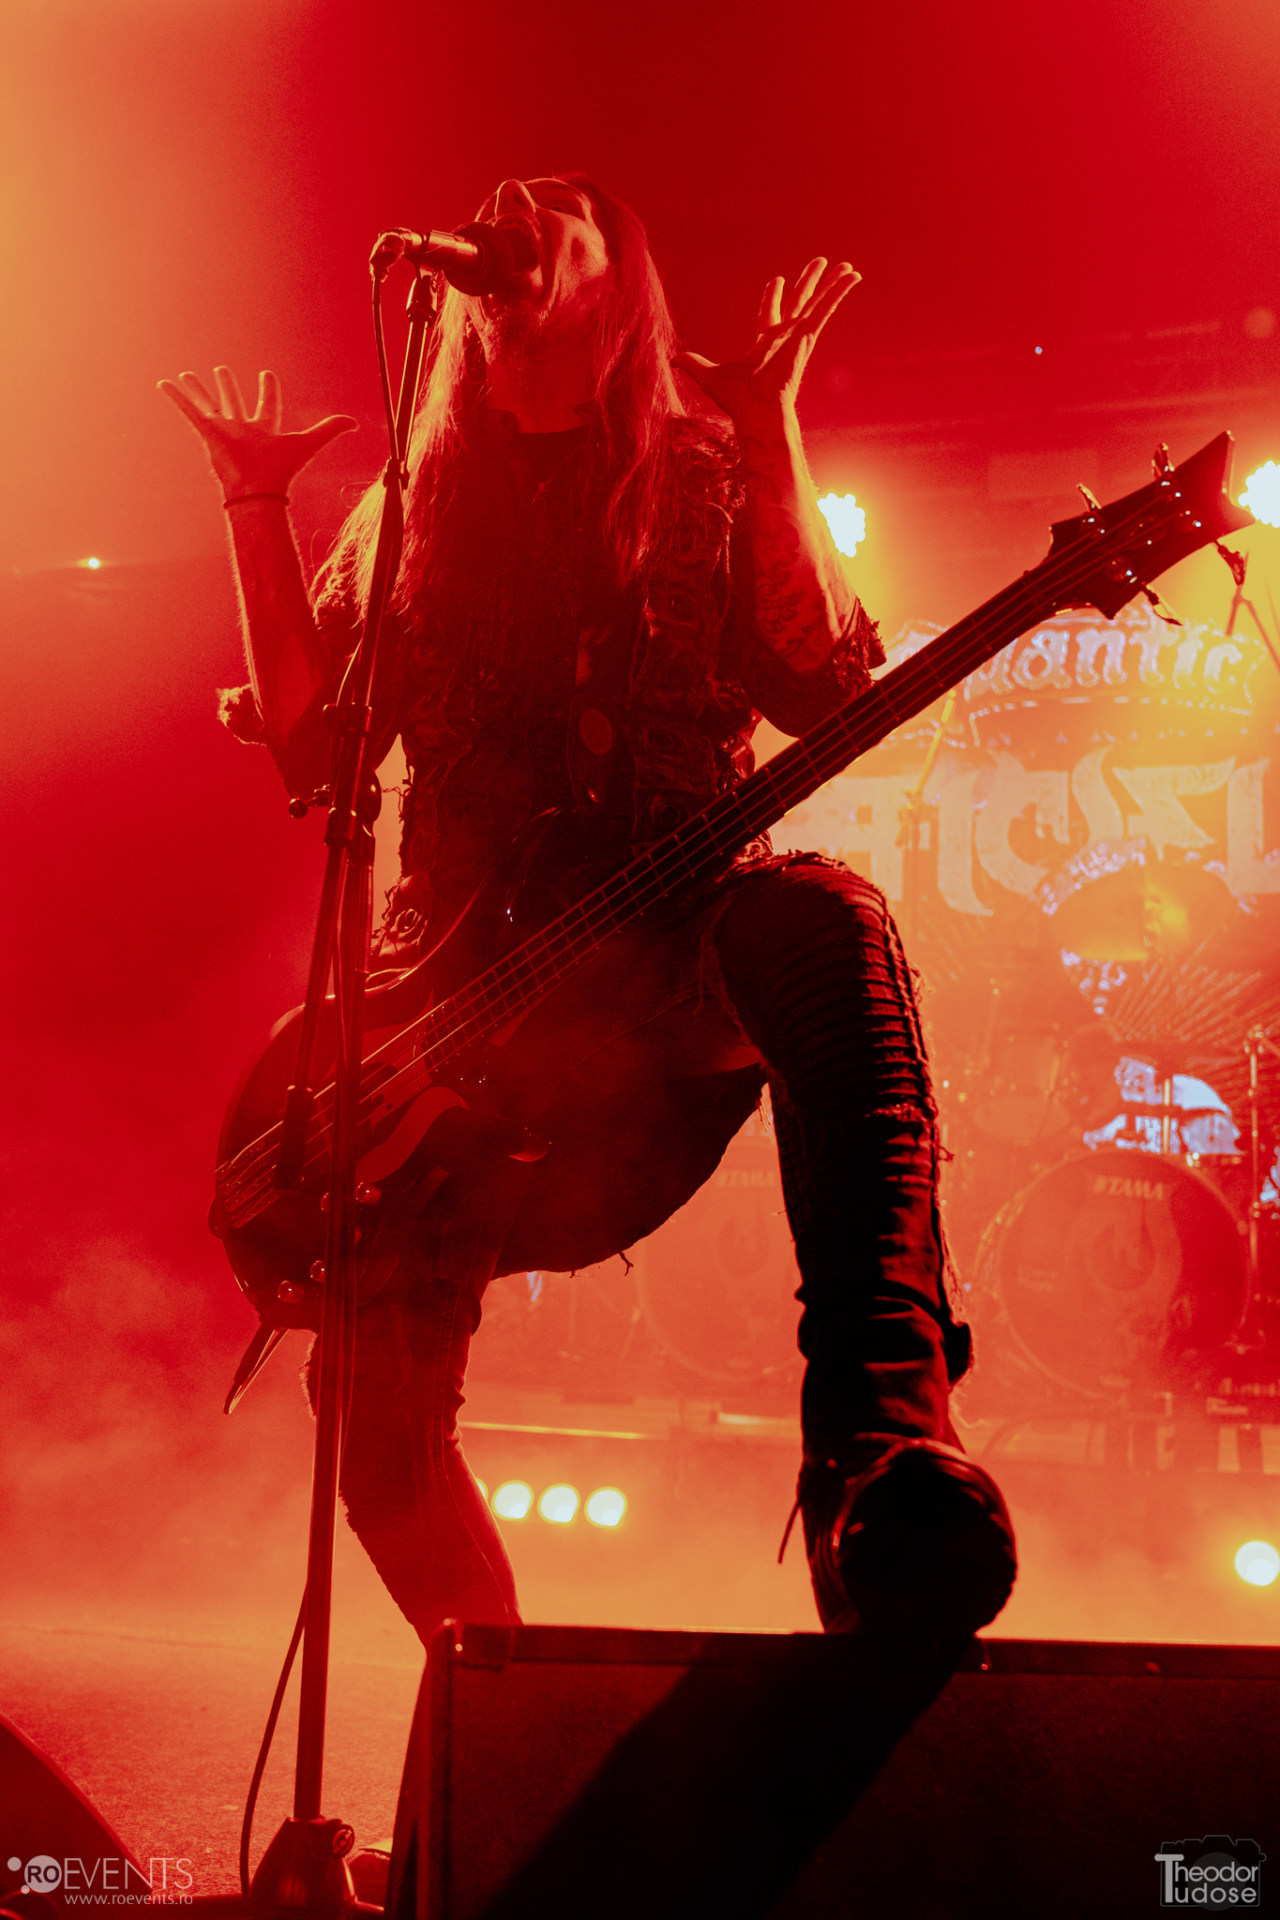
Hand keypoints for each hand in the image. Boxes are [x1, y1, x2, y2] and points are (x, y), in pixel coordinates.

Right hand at [157, 366, 356, 500]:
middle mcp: (242, 429)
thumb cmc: (280, 469)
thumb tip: (356, 422)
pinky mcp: (206, 432)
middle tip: (221, 371)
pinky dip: (175, 397)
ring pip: (207, 404)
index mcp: (264, 430)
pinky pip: (188, 410)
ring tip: (187, 374)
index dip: (268, 389)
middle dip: (227, 387)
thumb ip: (330, 430)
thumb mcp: (309, 442)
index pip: (267, 404)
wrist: (256, 489)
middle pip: (233, 402)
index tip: (267, 374)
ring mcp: (222, 430)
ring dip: (197, 389)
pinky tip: (164, 383)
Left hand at [674, 258, 859, 437]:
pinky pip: (826, 308)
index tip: (777, 281)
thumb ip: (693, 364)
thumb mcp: (708, 375)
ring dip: (831, 283)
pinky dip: (839, 292)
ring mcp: (798, 337)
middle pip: (798, 302)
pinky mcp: (807, 336)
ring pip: (817, 302)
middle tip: (818, 265)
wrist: (756, 409)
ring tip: (846, 266)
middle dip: (807, 284)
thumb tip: (673, 360)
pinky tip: (853, 277)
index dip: (772, 296)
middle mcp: (784, 339)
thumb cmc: (737, 400)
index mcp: (764, 344)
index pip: (769, 314)